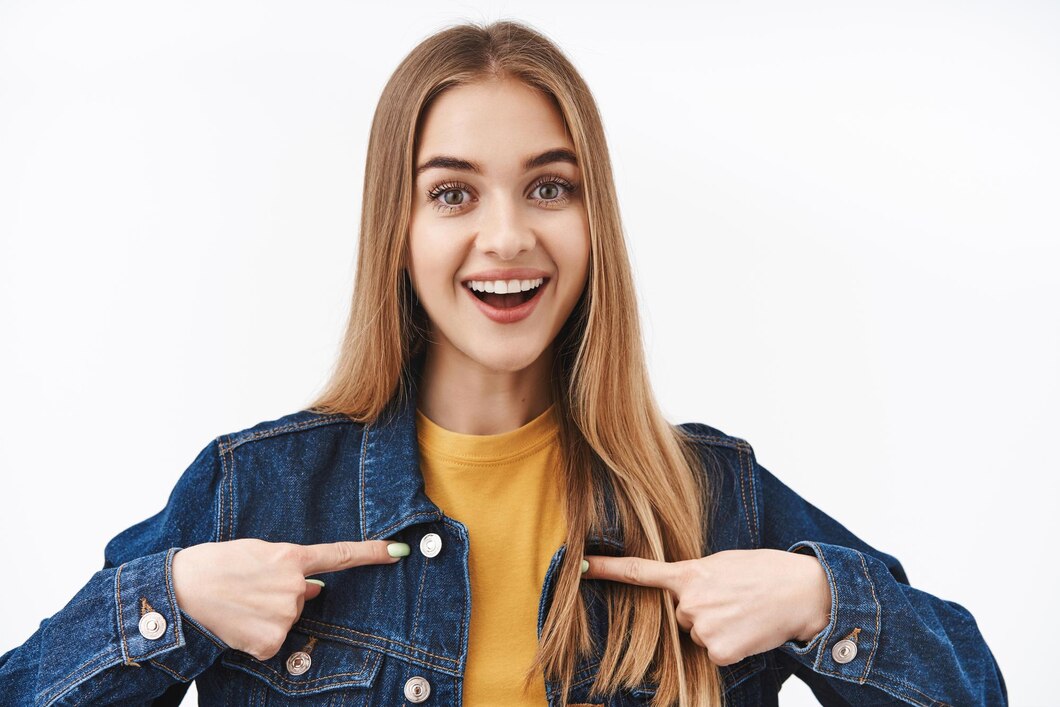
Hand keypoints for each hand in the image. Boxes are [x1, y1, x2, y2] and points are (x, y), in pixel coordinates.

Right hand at [172, 538, 401, 659]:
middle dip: (283, 593)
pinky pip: (274, 640)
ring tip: (240, 603)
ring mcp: (284, 617)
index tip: (398, 550)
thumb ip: (292, 567)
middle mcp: (295, 587)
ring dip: (269, 614)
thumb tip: (316, 589)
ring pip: (289, 618)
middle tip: (250, 587)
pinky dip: (258, 635)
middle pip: (305, 595)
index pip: (341, 556)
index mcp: (291, 557)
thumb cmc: (217, 565)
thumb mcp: (259, 553)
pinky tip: (240, 624)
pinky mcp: (271, 643)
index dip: (372, 553)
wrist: (181, 590)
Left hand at [582, 549, 830, 665]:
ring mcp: (702, 628)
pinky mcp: (718, 652)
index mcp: (688, 573)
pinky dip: (728, 645)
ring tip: (742, 611)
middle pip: (678, 615)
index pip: (639, 571)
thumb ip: (694, 576)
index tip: (582, 564)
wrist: (801, 591)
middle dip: (699, 609)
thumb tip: (682, 595)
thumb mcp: (721, 562)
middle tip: (730, 598)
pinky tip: (746, 630)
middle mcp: (689, 601)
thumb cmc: (763, 571)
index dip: (607, 568)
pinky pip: (712, 652)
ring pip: (696, 634)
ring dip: (715, 627)